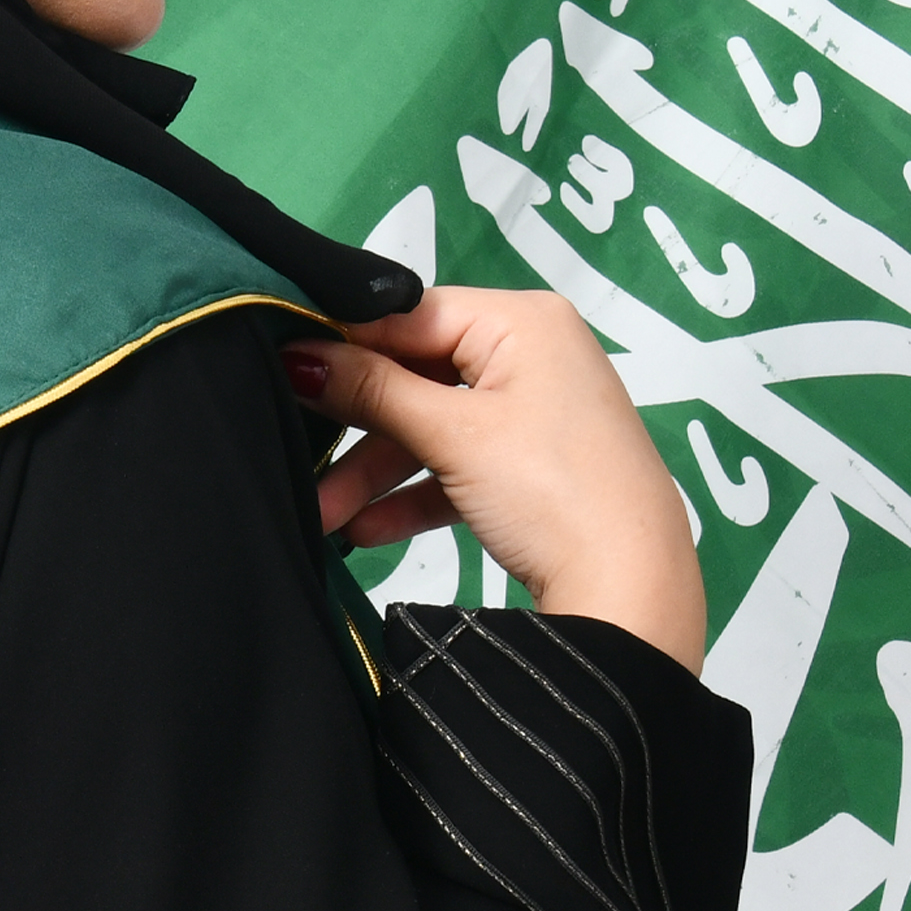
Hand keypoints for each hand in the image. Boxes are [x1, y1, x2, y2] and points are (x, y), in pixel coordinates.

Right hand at [283, 286, 705, 674]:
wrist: (634, 597)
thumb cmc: (550, 490)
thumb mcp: (451, 434)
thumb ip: (369, 390)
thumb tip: (293, 353)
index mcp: (521, 321)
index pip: (407, 314)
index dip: (341, 342)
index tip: (276, 366)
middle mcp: (532, 352)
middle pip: (415, 372)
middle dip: (354, 424)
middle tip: (294, 448)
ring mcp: (536, 410)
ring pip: (432, 425)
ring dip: (375, 470)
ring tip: (322, 515)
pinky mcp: (534, 464)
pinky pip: (458, 462)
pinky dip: (415, 492)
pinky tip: (365, 530)